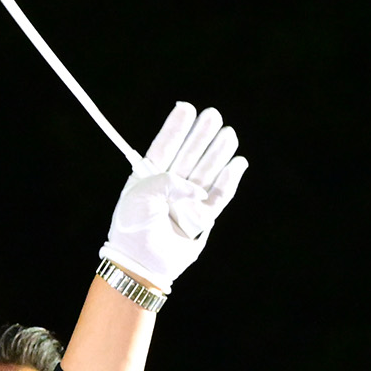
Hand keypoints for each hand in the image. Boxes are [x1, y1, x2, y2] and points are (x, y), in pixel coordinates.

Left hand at [98, 103, 246, 290]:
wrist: (139, 261)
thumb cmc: (132, 227)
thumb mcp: (141, 194)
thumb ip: (168, 181)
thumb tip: (197, 190)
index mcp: (149, 178)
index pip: (165, 147)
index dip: (176, 128)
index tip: (187, 108)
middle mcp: (169, 187)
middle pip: (190, 155)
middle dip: (202, 135)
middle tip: (213, 115)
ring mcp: (187, 202)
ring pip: (207, 171)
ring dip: (218, 152)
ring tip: (228, 134)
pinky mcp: (203, 219)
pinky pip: (220, 196)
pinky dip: (230, 179)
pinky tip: (237, 163)